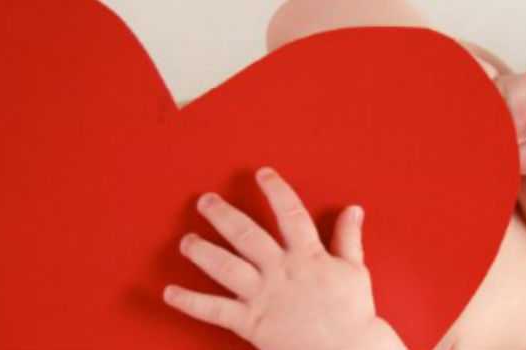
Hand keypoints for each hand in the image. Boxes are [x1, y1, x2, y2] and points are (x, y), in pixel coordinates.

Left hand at [163, 167, 404, 349]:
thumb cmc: (353, 314)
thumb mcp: (355, 270)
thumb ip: (348, 238)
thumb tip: (353, 209)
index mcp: (307, 256)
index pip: (290, 213)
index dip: (276, 190)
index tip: (263, 173)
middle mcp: (280, 271)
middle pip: (246, 235)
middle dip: (223, 215)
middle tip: (205, 201)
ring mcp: (262, 296)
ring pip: (225, 267)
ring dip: (202, 251)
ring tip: (186, 241)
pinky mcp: (250, 322)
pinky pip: (214, 310)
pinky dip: (190, 302)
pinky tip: (170, 292)